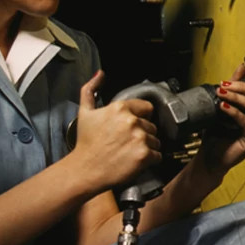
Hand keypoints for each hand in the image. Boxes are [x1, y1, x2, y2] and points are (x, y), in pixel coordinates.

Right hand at [70, 70, 161, 190]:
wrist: (85, 170)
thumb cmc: (86, 143)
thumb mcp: (85, 112)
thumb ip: (91, 90)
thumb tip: (100, 74)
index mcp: (120, 108)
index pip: (147, 108)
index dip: (141, 118)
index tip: (132, 128)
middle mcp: (132, 121)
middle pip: (152, 126)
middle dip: (143, 134)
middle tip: (127, 142)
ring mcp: (140, 138)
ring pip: (156, 141)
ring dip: (147, 147)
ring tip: (130, 152)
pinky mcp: (145, 155)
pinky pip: (158, 156)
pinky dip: (150, 160)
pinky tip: (135, 161)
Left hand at [196, 63, 244, 176]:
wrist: (211, 156)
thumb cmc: (218, 133)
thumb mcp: (225, 104)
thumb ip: (234, 86)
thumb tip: (242, 67)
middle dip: (244, 87)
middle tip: (226, 84)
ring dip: (236, 97)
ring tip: (221, 93)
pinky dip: (233, 111)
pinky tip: (223, 106)